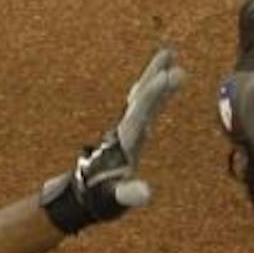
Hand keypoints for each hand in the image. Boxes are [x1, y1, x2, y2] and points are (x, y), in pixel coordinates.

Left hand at [38, 46, 183, 234]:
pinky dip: (154, 90)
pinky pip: (145, 104)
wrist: (84, 194)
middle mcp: (125, 129)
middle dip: (155, 76)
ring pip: (142, 95)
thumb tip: (145, 194)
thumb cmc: (101, 198)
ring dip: (154, 75)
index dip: (154, 93)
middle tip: (170, 53)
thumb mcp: (115, 198)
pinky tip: (162, 79)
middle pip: (141, 96)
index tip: (170, 75)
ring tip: (168, 54)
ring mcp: (127, 128)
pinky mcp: (131, 131)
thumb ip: (129, 195)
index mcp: (124, 141)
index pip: (141, 112)